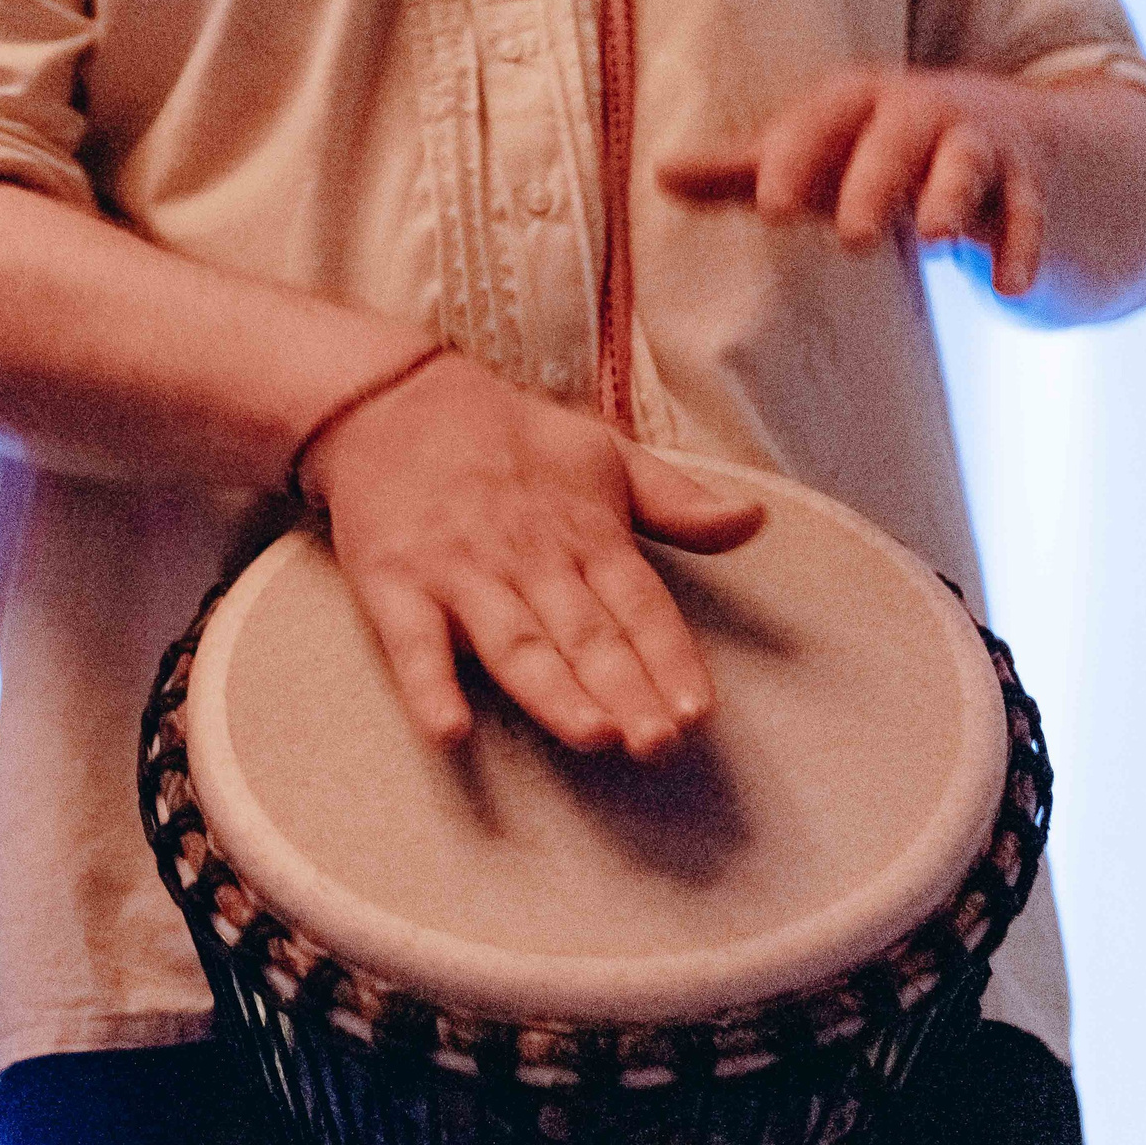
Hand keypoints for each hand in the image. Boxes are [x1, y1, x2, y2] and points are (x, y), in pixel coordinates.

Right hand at [299, 355, 764, 760]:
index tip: (698, 711)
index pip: (639, 605)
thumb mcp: (604, 454)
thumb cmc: (509, 439)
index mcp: (585, 532)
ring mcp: (460, 573)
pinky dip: (429, 688)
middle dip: (626, 690)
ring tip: (593, 734)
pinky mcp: (393, 584)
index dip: (670, 658)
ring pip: (514, 643)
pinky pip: (412, 644)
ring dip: (553, 691)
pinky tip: (450, 730)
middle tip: (659, 744)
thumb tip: (754, 521)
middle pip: (586, 635)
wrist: (391, 400)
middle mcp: (529, 556)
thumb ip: (678, 501)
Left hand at [658, 68, 1056, 296]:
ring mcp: (980, 145)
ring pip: (969, 162)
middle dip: (875, 179)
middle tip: (851, 235)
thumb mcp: (821, 152)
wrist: (1013, 136)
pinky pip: (1028, 214)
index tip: (769, 208)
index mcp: (861, 102)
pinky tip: (1007, 287)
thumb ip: (747, 169)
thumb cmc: (883, 151)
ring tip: (935, 238)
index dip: (795, 158)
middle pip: (898, 136)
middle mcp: (922, 112)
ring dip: (952, 196)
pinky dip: (1021, 248)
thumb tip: (660, 174)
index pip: (822, 120)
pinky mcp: (1028, 186)